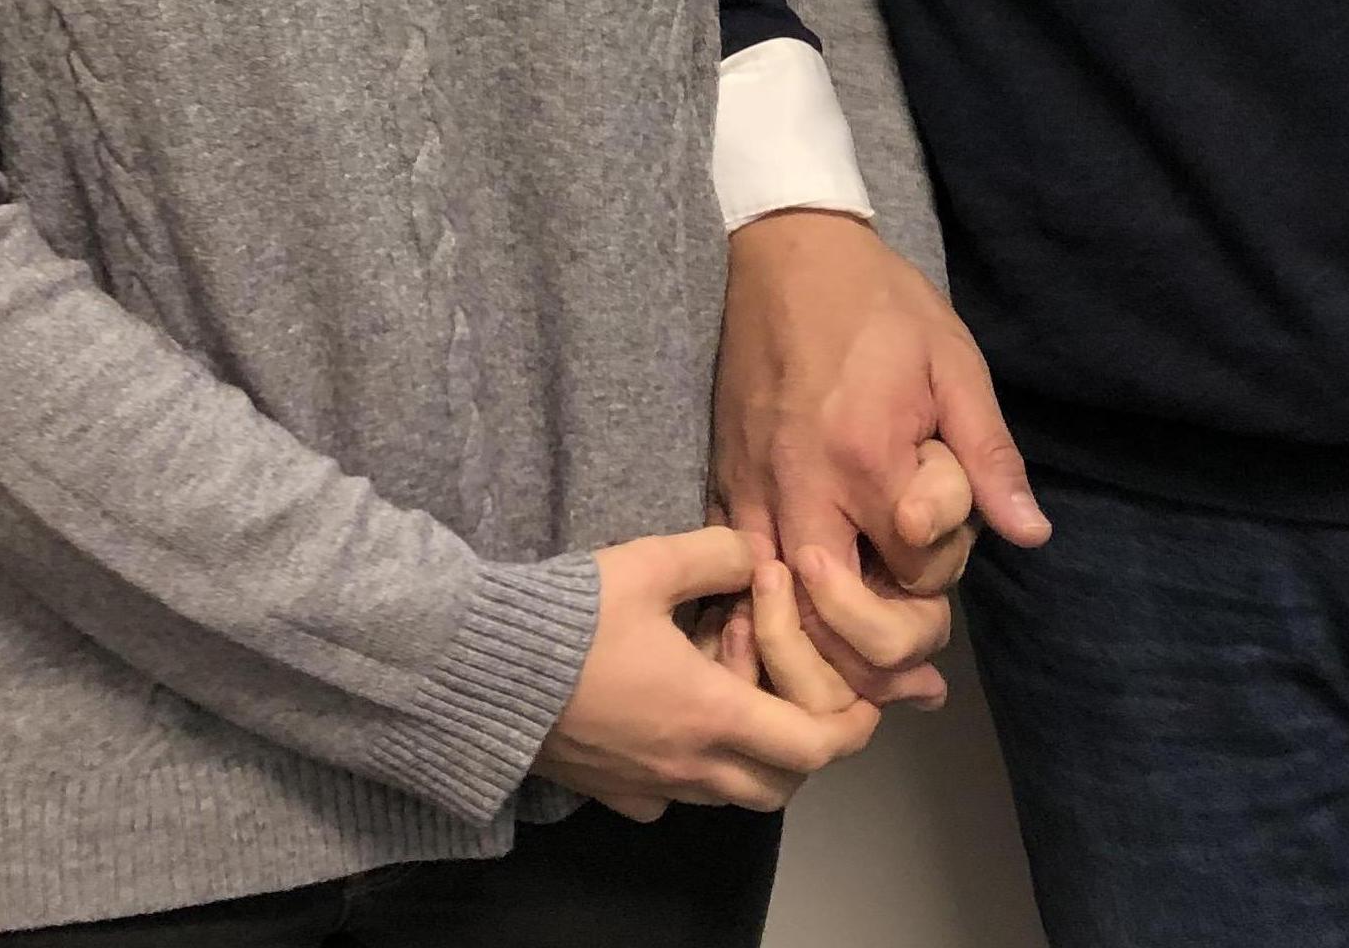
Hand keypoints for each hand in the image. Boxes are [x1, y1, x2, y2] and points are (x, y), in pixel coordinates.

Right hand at [531, 526, 880, 820]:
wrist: (484, 671)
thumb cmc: (573, 619)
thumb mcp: (652, 563)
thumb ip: (719, 552)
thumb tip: (759, 553)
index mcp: (712, 713)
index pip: (815, 748)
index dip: (851, 726)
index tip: (864, 697)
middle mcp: (691, 766)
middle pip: (782, 784)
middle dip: (808, 744)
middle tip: (796, 684)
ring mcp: (651, 788)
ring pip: (733, 793)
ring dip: (754, 751)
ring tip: (730, 685)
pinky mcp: (616, 793)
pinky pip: (679, 796)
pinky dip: (702, 766)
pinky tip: (680, 714)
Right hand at [716, 211, 1049, 692]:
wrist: (786, 251)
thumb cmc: (880, 304)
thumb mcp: (955, 363)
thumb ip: (989, 456)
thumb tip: (1030, 534)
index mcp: (865, 456)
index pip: (912, 569)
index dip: (941, 567)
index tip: (945, 529)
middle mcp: (799, 488)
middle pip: (835, 618)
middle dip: (883, 642)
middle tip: (913, 624)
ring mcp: (750, 491)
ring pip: (776, 616)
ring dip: (822, 650)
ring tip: (862, 655)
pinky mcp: (721, 485)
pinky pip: (734, 580)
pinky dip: (764, 621)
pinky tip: (795, 631)